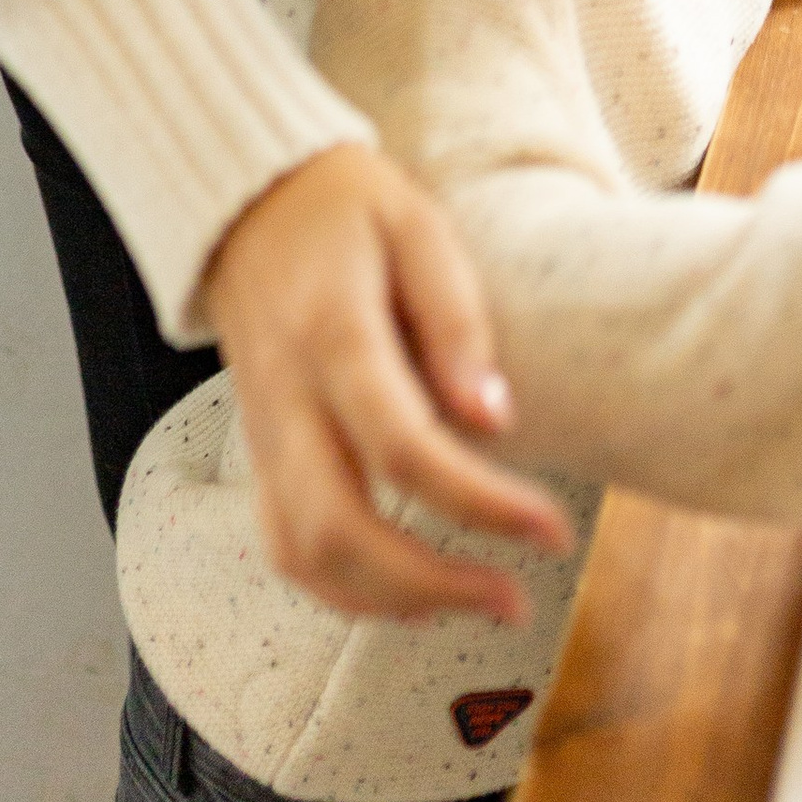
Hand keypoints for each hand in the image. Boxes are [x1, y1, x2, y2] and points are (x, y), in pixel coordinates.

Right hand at [198, 143, 571, 623]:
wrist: (248, 201)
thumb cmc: (346, 209)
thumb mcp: (417, 226)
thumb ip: (455, 318)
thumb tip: (495, 416)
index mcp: (332, 337)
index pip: (402, 447)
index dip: (480, 503)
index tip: (553, 531)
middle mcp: (287, 399)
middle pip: (337, 529)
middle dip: (431, 583)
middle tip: (516, 598)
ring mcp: (264, 433)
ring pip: (302, 553)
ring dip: (389, 600)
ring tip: (476, 601)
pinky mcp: (260, 450)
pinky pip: (285, 543)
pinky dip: (345, 589)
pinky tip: (412, 592)